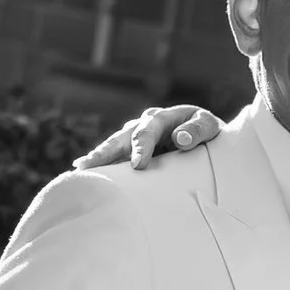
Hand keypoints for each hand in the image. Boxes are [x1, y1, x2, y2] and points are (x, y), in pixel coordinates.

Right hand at [74, 104, 224, 171]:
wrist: (208, 136)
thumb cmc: (210, 133)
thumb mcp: (210, 127)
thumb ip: (197, 131)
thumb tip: (180, 139)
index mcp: (164, 117)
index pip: (148, 131)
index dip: (141, 147)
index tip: (137, 165)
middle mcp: (145, 123)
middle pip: (122, 137)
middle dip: (105, 152)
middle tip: (89, 166)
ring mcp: (136, 135)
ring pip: (113, 145)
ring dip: (97, 157)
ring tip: (79, 170)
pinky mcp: (133, 149)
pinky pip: (114, 156)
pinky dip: (100, 163)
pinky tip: (80, 172)